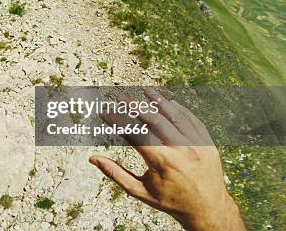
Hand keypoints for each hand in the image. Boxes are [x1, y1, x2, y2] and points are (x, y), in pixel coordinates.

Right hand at [89, 88, 245, 230]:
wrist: (208, 209)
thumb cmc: (169, 201)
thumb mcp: (140, 191)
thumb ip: (115, 173)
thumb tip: (93, 159)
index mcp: (162, 163)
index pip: (136, 135)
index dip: (118, 121)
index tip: (105, 112)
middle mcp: (182, 151)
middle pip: (155, 120)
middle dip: (135, 107)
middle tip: (121, 97)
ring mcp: (198, 145)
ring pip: (175, 116)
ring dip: (159, 102)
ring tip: (146, 91)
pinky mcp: (208, 143)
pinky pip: (192, 120)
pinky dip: (180, 110)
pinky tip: (168, 102)